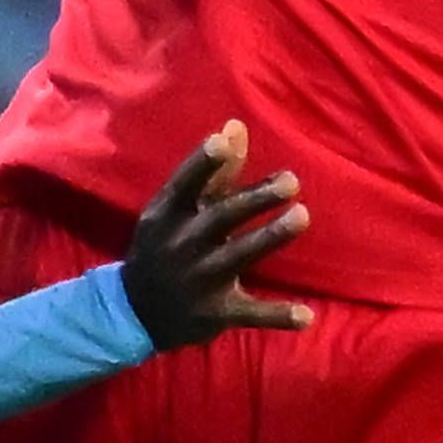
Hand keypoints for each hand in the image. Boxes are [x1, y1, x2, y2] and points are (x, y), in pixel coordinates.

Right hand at [120, 121, 310, 346]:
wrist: (135, 311)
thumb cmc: (164, 245)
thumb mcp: (176, 209)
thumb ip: (212, 172)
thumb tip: (235, 126)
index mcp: (168, 215)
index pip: (184, 184)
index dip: (202, 163)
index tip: (222, 142)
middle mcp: (182, 245)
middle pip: (220, 217)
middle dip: (254, 199)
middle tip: (291, 181)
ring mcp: (199, 280)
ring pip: (238, 256)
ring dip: (270, 237)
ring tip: (302, 216)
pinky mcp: (216, 313)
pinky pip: (251, 313)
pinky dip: (277, 316)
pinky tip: (306, 316)